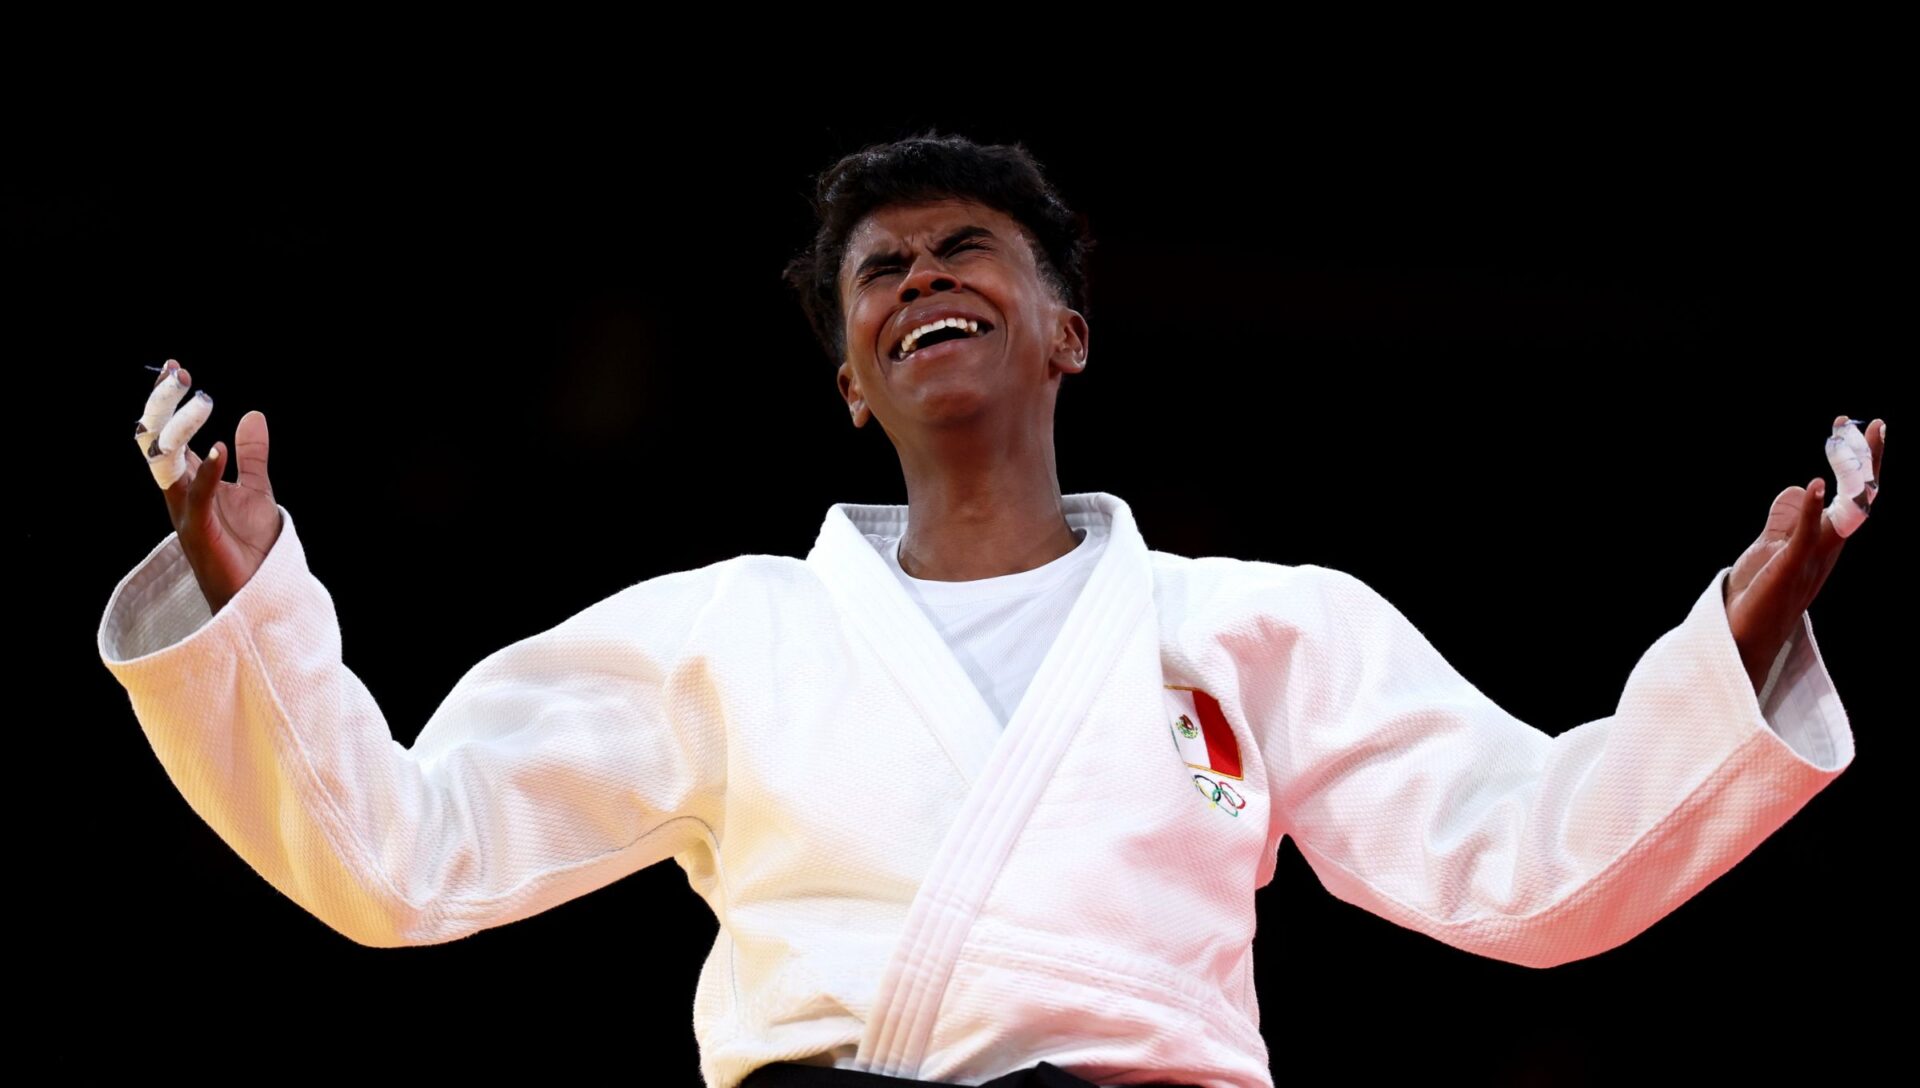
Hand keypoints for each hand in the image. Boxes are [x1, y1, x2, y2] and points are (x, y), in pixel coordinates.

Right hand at [144, 360, 282, 613]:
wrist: (256, 592)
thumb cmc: (249, 546)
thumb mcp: (257, 490)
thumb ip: (252, 456)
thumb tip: (253, 415)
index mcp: (190, 481)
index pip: (172, 433)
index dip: (171, 401)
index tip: (175, 366)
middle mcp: (180, 493)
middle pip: (159, 441)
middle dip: (165, 406)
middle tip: (177, 372)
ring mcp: (185, 511)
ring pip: (167, 463)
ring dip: (181, 428)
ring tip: (198, 397)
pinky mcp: (199, 531)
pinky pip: (198, 496)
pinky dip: (208, 471)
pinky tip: (219, 447)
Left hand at [1724, 415, 1883, 693]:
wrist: (1744, 642)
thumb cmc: (1758, 597)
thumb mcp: (1771, 548)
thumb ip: (1786, 521)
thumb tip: (1803, 487)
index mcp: (1823, 543)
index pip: (1849, 497)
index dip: (1856, 464)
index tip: (1856, 426)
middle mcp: (1825, 549)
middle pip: (1857, 500)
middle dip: (1864, 461)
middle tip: (1871, 422)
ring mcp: (1810, 559)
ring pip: (1841, 514)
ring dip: (1848, 477)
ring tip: (1851, 439)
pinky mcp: (1788, 568)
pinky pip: (1804, 536)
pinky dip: (1811, 510)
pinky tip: (1816, 483)